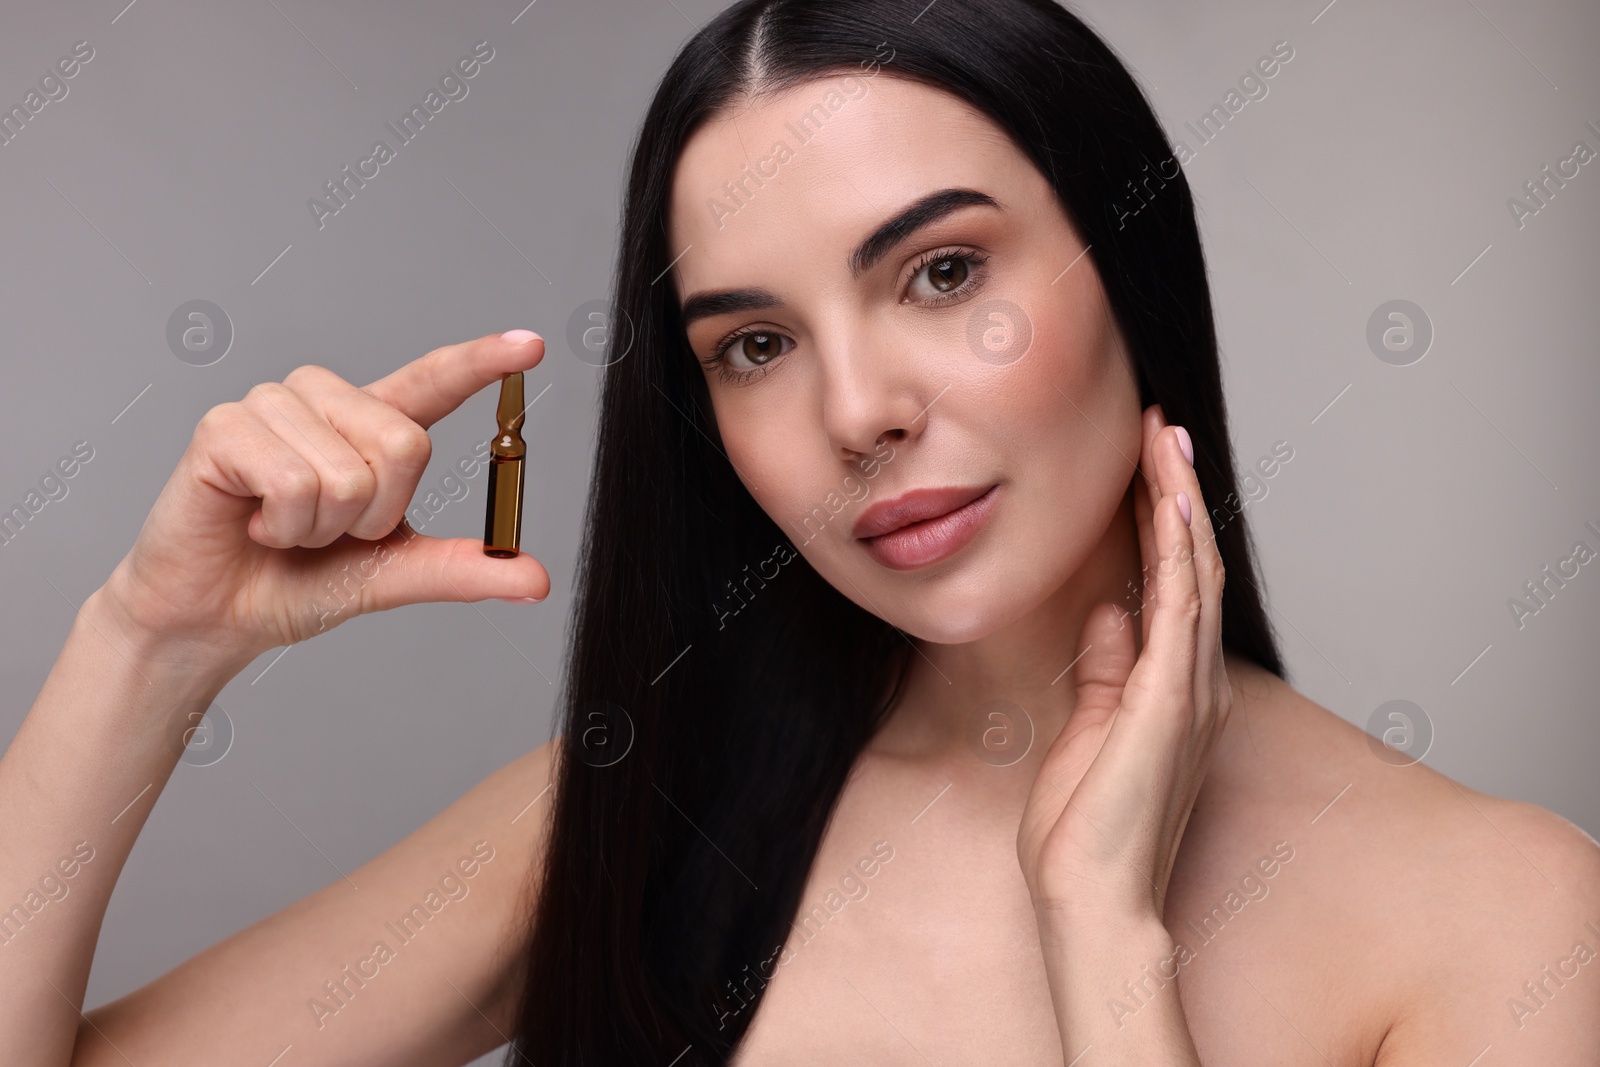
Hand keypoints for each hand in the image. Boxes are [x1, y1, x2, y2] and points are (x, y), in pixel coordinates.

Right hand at [99, 331, 551, 666]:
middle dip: (374, 514)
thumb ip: (461, 570)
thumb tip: (533, 579)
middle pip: (404, 444)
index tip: (531, 345)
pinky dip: (283, 525)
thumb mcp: (392, 574)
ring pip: (348, 471)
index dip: (482, 362)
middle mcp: (326, 401)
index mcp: (372, 425)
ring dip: (322, 526)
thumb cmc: (298, 581)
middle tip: (328, 529)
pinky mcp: (225, 426)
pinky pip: (294, 483)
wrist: (219, 615)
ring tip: (285, 526)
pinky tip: (255, 523)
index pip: (434, 381)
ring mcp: (274, 405)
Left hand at [1015, 403, 1230, 923]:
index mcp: (1174, 689)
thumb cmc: (1085, 830)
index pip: (1171, 585)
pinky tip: (1169, 500)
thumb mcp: (1088, 729)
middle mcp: (1194, 682)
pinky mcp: (1168, 699)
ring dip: (1178, 502)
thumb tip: (1106, 615)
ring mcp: (1188, 689)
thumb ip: (1105, 671)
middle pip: (1190, 565)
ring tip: (1166, 440)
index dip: (1161, 522)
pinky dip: (1176, 549)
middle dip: (1175, 492)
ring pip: (1191, 572)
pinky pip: (1177, 608)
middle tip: (1161, 429)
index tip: (1144, 467)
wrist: (1090, 897)